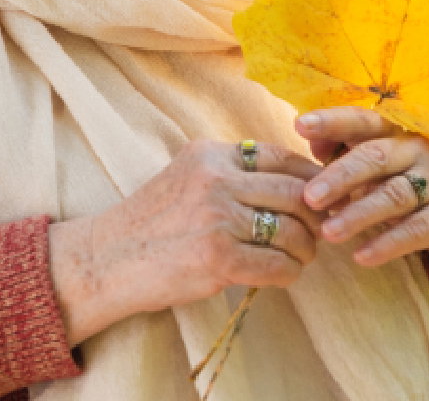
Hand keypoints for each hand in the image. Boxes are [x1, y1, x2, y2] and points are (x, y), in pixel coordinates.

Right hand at [47, 139, 323, 345]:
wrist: (106, 259)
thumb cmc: (152, 222)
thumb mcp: (187, 176)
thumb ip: (230, 172)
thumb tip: (292, 180)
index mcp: (211, 154)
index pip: (281, 156)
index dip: (311, 177)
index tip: (321, 196)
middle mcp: (216, 180)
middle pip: (295, 192)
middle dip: (316, 215)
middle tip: (321, 231)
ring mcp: (217, 218)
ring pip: (292, 230)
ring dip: (306, 248)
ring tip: (302, 257)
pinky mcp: (217, 258)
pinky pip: (276, 264)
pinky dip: (288, 273)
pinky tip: (284, 275)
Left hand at [295, 108, 428, 268]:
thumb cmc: (408, 180)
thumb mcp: (380, 162)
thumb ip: (345, 149)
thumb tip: (311, 141)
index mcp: (397, 131)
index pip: (364, 120)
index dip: (333, 121)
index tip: (301, 126)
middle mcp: (419, 149)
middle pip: (375, 157)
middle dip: (339, 176)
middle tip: (309, 198)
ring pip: (393, 195)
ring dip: (358, 214)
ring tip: (328, 232)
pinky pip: (415, 230)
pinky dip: (387, 244)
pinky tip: (361, 256)